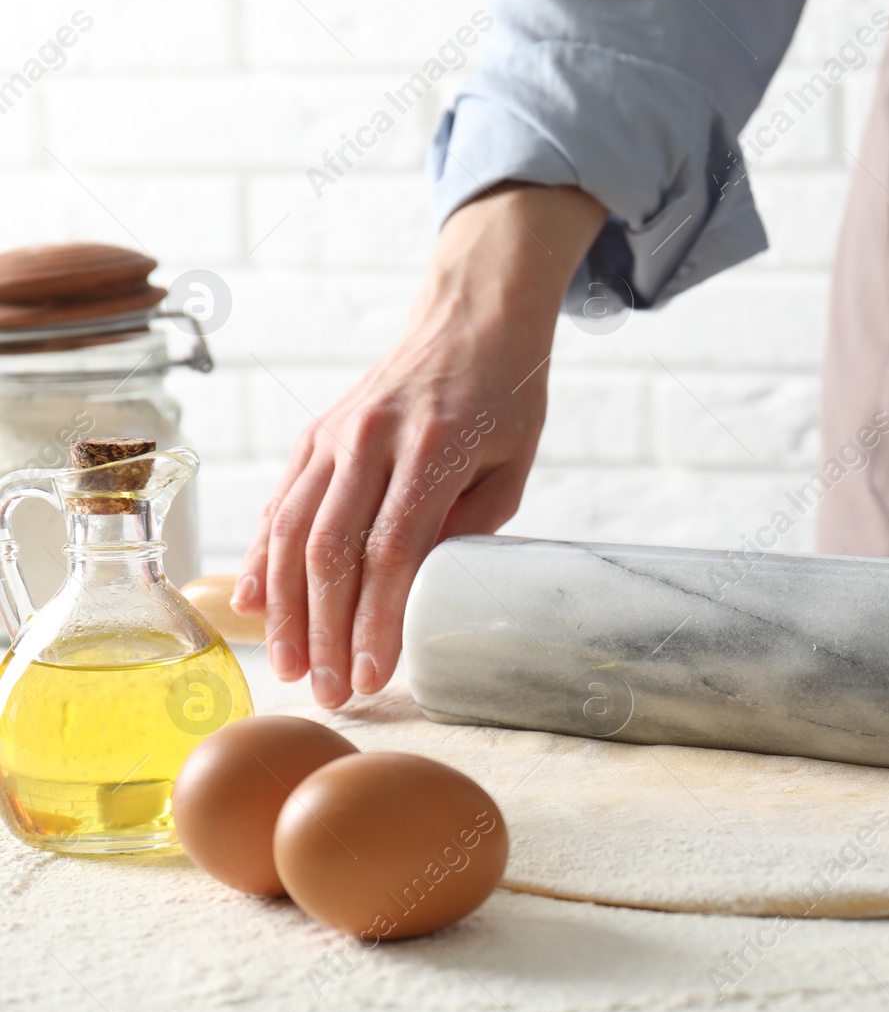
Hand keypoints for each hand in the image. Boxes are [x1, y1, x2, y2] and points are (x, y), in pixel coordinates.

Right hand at [231, 183, 605, 707]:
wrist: (472, 317)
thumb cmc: (505, 399)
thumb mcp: (512, 464)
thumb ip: (471, 527)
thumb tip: (421, 593)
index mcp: (433, 448)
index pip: (392, 552)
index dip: (376, 622)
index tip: (372, 676)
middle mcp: (373, 439)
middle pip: (331, 552)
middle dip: (325, 633)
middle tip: (329, 693)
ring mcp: (335, 434)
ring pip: (292, 531)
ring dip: (285, 609)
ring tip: (289, 667)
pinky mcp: (315, 435)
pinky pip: (280, 504)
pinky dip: (263, 558)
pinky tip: (253, 605)